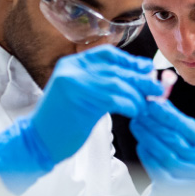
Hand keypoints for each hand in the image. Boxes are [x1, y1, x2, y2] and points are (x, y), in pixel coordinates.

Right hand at [0, 45, 162, 193]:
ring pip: (117, 83)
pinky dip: (130, 104)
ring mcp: (75, 83)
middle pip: (115, 68)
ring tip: (148, 103)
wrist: (37, 141)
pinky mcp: (81, 100)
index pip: (106, 54)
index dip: (129, 60)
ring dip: (137, 93)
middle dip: (139, 77)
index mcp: (71, 64)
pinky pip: (114, 98)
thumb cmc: (59, 122)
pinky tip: (135, 111)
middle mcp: (72, 69)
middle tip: (157, 86)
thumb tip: (131, 77)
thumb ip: (99, 83)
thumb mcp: (77, 94)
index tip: (146, 68)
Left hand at [130, 100, 194, 195]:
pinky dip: (147, 156)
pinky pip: (158, 170)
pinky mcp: (175, 190)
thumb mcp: (186, 139)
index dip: (168, 115)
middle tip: (139, 113)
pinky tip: (141, 144)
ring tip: (137, 125)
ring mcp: (191, 180)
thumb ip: (176, 120)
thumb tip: (159, 98)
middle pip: (176, 141)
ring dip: (148, 138)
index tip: (152, 103)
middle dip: (155, 125)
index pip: (188, 128)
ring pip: (166, 155)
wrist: (179, 193)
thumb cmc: (184, 159)